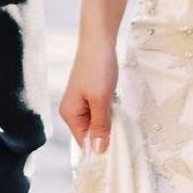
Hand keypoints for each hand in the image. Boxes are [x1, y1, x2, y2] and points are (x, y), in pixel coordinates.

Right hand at [59, 34, 117, 155]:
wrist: (99, 39)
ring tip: (118, 115)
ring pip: (98, 123)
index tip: (117, 152)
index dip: (100, 148)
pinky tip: (116, 106)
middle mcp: (73, 111)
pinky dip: (110, 112)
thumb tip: (99, 151)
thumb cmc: (97, 67)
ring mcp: (81, 103)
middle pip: (91, 134)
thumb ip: (100, 126)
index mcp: (70, 114)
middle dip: (106, 134)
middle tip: (122, 131)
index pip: (84, 142)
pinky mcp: (91, 95)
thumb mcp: (101, 99)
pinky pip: (100, 113)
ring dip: (110, 122)